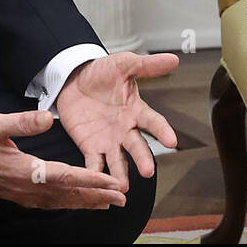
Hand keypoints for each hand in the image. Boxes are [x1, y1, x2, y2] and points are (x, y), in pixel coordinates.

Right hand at [0, 110, 126, 209]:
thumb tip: (48, 117)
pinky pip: (46, 202)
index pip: (65, 177)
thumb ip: (23, 121)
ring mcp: (18, 193)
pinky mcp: (14, 193)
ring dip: (83, 202)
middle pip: (66, 195)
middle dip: (95, 196)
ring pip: (58, 201)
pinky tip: (74, 201)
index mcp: (22, 170)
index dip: (91, 180)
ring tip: (106, 203)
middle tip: (121, 198)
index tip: (112, 183)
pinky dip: (65, 202)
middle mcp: (23, 186)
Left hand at [55, 52, 179, 189]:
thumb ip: (147, 65)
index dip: (162, 131)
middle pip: (136, 146)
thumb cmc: (101, 72)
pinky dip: (94, 173)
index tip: (172, 141)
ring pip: (117, 161)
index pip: (153, 122)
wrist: (72, 79)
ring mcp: (108, 141)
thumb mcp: (123, 64)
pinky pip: (93, 163)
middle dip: (142, 159)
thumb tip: (174, 59)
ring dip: (120, 174)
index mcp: (135, 110)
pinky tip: (96, 183)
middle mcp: (125, 130)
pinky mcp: (89, 147)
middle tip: (148, 171)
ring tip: (122, 187)